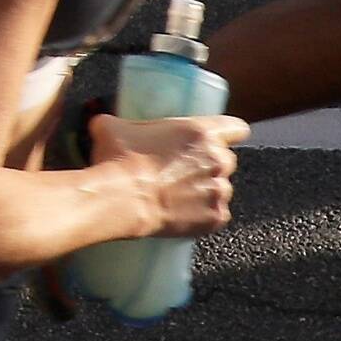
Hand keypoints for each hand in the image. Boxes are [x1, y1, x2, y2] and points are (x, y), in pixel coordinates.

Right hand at [90, 109, 243, 236]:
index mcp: (201, 132)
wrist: (121, 199)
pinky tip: (182, 214)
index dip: (227, 134)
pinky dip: (203, 216)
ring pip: (221, 189)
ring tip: (179, 197)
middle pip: (226, 161)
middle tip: (183, 172)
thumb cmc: (120, 161)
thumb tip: (104, 124)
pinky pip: (216, 215)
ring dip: (206, 191)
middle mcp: (217, 160)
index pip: (236, 128)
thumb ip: (118, 122)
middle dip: (209, 166)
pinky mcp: (215, 217)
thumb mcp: (112, 128)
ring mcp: (219, 190)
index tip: (218, 139)